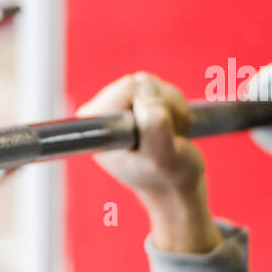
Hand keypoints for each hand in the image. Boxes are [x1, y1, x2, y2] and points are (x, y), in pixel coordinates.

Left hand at [76, 72, 220, 254]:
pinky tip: (171, 129)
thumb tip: (146, 93)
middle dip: (164, 107)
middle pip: (141, 83)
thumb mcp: (162, 158)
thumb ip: (154, 127)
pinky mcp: (134, 103)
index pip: (129, 90)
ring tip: (169, 136)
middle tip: (167, 137)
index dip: (153, 108)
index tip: (155, 138)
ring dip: (173, 108)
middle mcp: (100, 114)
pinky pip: (162, 88)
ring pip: (155, 85)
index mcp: (96, 126)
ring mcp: (117, 107)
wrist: (175, 187)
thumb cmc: (167, 177)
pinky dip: (175, 107)